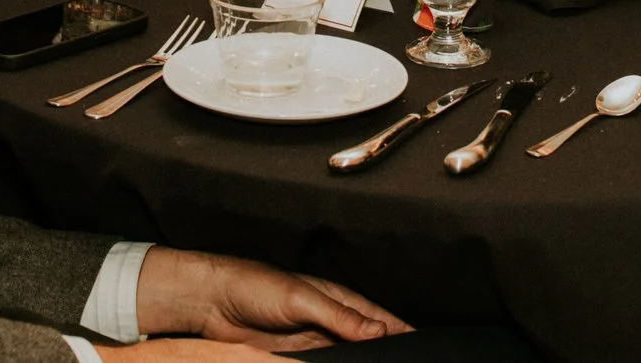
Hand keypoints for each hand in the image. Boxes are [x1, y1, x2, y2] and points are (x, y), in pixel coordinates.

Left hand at [132, 247, 408, 348]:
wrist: (214, 304)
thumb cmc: (256, 286)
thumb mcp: (301, 298)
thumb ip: (340, 315)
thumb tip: (379, 331)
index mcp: (338, 300)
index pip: (381, 320)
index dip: (404, 333)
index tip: (426, 346)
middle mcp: (331, 323)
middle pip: (370, 343)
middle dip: (390, 352)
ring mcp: (315, 344)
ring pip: (351, 358)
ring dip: (366, 362)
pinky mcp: (297, 360)